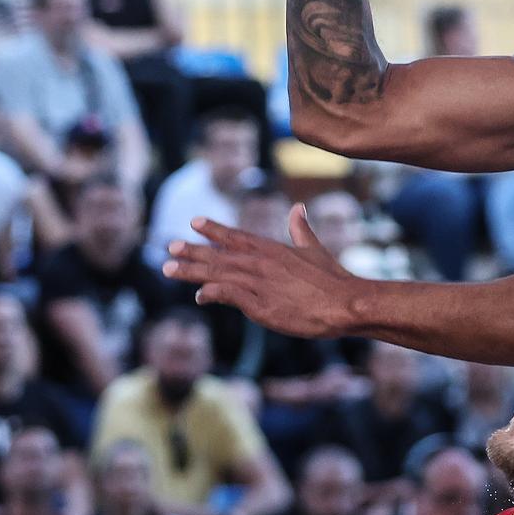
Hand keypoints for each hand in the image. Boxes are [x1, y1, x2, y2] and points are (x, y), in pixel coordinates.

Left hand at [164, 205, 358, 338]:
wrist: (344, 303)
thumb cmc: (332, 278)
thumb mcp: (313, 249)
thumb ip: (301, 229)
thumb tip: (298, 208)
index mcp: (272, 249)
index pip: (237, 236)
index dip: (214, 230)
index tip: (193, 222)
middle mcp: (261, 263)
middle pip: (220, 255)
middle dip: (193, 251)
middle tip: (169, 247)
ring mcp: (259, 284)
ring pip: (218, 274)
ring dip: (192, 271)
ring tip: (169, 268)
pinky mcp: (261, 306)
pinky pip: (229, 296)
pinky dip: (212, 293)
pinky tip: (199, 295)